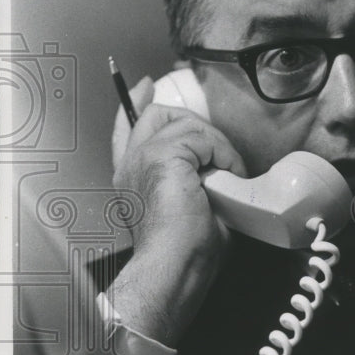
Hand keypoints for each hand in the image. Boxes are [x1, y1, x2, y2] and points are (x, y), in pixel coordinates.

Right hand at [109, 76, 246, 345]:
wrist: (174, 268)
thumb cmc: (185, 254)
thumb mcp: (191, 209)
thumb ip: (194, 182)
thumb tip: (222, 173)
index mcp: (132, 178)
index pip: (127, 128)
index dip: (136, 102)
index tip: (146, 86)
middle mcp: (131, 164)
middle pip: (157, 114)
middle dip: (195, 124)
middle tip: (220, 154)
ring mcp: (143, 157)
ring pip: (187, 123)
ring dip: (217, 148)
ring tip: (227, 178)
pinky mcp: (162, 157)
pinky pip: (203, 136)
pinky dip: (223, 155)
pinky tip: (225, 178)